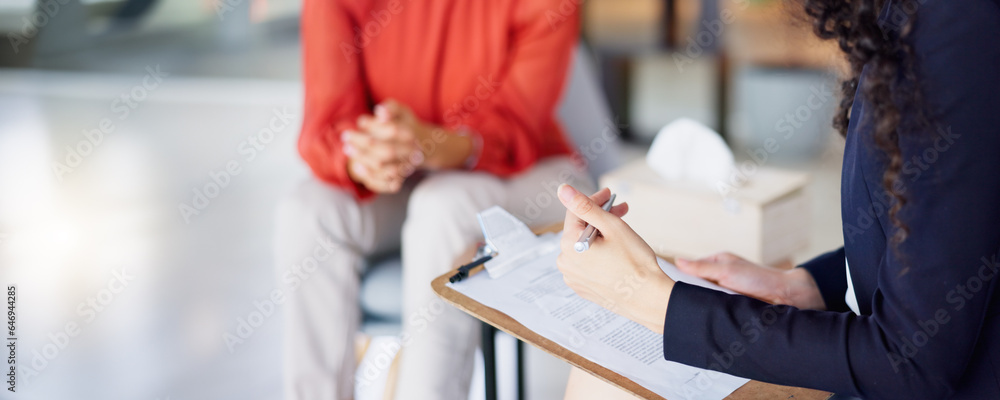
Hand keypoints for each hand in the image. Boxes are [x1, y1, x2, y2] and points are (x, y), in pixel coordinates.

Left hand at [343, 100, 425, 192]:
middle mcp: (412, 153)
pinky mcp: (400, 179)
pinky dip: (369, 177)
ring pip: (384, 168)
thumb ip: (391, 108)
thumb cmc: (405, 125)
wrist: (422, 147)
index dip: (374, 126)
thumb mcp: (401, 111)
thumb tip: (380, 112)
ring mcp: (406, 168)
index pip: (393, 131)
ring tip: (348, 149)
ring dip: (363, 159)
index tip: (360, 122)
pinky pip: (385, 184)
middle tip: (346, 136)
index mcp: (412, 134)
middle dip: (364, 144)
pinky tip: (357, 167)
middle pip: (387, 151)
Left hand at [556, 184, 674, 333]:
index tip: (610, 195)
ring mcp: (573, 277)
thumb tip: (564, 191)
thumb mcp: (611, 227)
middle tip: (622, 212)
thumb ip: (586, 206)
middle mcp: (566, 262)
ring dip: (600, 235)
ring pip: (584, 245)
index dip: (595, 200)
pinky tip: (616, 252)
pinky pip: (586, 262)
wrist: (648, 298)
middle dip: (600, 218)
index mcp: (569, 245)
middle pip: (580, 229)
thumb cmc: (634, 264)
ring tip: (622, 233)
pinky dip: (598, 253)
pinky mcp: (583, 287)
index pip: (577, 212)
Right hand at [675, 253, 825, 309]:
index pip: (689, 269)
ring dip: (698, 306)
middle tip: (669, 305)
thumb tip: (678, 261)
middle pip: (694, 286)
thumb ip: (702, 268)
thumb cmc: (760, 278)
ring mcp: (723, 294)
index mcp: (715, 264)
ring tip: (682, 314)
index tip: (662, 284)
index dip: (676, 277)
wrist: (787, 297)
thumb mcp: (727, 270)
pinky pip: (714, 311)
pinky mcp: (729, 308)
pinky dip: (709, 314)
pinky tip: (701, 320)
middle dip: (685, 294)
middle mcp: (718, 278)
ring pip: (703, 301)